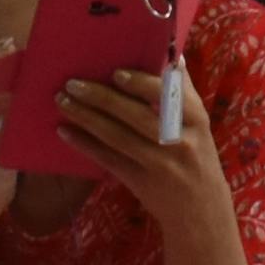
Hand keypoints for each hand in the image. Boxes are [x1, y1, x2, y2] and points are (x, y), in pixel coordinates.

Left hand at [55, 69, 240, 262]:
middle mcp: (180, 141)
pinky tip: (64, 131)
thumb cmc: (197, 156)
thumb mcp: (198, 125)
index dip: (143, 84)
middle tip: (73, 83)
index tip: (116, 72)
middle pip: (138, 117)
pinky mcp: (141, 182)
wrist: (201, 210)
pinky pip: (109, 160)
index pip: (170, 96)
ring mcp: (160, 164)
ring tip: (63, 100)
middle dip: (103, 98)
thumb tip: (171, 54)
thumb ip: (183, 92)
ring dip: (87, 117)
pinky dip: (85, 144)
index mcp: (196, 120)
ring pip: (119, 137)